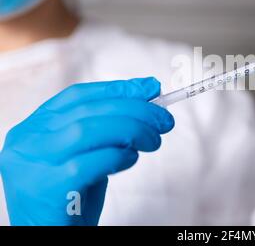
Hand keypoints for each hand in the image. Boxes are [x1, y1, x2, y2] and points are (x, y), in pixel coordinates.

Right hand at [0, 77, 173, 224]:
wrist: (51, 238)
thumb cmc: (72, 195)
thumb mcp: (88, 153)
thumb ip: (109, 126)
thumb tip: (147, 91)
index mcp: (34, 127)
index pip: (77, 95)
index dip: (117, 88)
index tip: (150, 87)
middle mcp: (26, 141)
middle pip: (87, 110)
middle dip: (134, 109)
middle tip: (164, 120)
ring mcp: (32, 165)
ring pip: (88, 130)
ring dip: (131, 130)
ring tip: (154, 140)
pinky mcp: (47, 188)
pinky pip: (92, 162)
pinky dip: (120, 156)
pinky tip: (132, 159)